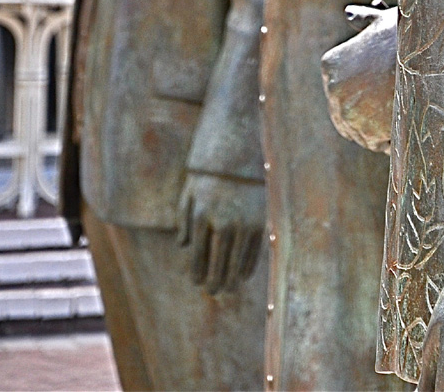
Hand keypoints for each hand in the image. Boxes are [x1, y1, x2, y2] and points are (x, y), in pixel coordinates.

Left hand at [176, 172, 264, 294]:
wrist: (239, 152)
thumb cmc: (209, 174)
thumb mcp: (189, 192)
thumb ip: (183, 220)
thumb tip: (183, 247)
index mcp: (201, 215)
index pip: (198, 256)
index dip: (197, 272)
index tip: (197, 282)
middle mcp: (223, 222)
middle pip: (217, 264)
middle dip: (214, 281)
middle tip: (213, 292)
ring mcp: (244, 222)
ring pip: (236, 262)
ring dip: (232, 279)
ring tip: (229, 289)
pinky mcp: (260, 220)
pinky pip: (254, 251)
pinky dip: (248, 266)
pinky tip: (243, 275)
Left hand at [321, 2, 396, 154]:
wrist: (428, 53)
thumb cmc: (407, 33)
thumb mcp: (382, 21)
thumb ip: (363, 20)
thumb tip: (350, 14)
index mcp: (331, 64)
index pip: (342, 88)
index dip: (364, 91)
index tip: (384, 86)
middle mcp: (333, 91)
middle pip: (349, 112)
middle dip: (370, 112)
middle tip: (395, 102)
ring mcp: (348, 114)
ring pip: (362, 131)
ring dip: (380, 128)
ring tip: (404, 112)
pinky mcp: (367, 134)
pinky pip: (378, 144)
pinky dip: (392, 140)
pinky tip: (408, 125)